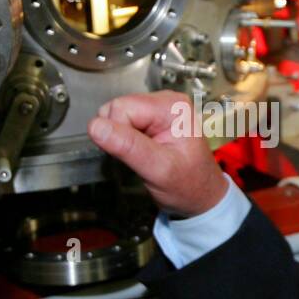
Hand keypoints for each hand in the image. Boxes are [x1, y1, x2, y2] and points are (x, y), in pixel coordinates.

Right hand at [87, 91, 229, 217]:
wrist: (202, 197)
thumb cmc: (189, 185)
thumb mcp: (158, 170)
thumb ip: (127, 146)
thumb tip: (96, 127)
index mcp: (172, 107)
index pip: (120, 108)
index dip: (118, 134)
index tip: (135, 155)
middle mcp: (166, 101)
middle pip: (117, 108)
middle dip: (119, 136)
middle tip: (140, 156)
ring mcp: (159, 108)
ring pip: (117, 115)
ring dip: (122, 138)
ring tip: (143, 154)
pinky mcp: (152, 118)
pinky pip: (123, 122)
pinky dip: (126, 139)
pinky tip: (142, 150)